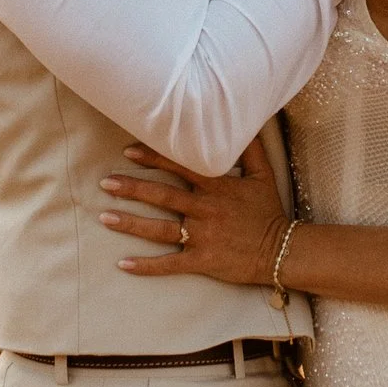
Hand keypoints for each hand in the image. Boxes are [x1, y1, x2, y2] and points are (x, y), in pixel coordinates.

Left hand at [99, 142, 287, 285]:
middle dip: (132, 188)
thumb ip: (250, 148)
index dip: (153, 157)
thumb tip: (246, 120)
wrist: (282, 250)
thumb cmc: (269, 211)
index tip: (129, 151)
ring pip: (159, 229)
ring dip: (130, 223)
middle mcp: (205, 209)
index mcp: (216, 186)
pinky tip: (123, 264)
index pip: (179, 166)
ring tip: (105, 218)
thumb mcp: (263, 175)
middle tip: (106, 183)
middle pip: (162, 196)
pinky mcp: (202, 260)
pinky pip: (170, 264)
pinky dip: (146, 266)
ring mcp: (202, 236)